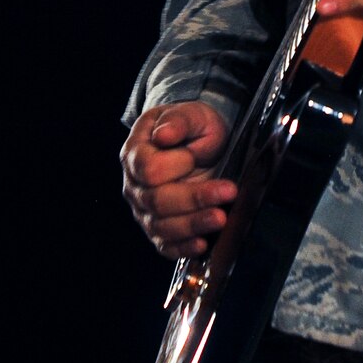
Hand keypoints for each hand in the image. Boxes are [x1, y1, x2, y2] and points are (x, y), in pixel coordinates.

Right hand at [120, 101, 235, 259]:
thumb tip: (163, 135)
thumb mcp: (192, 114)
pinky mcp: (159, 229)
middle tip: (228, 191)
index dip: (173, 166)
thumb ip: (179, 121)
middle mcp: (135, 184)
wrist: (199, 143)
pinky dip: (183, 247)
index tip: (194, 156)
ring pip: (162, 226)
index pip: (148, 168)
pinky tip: (202, 244)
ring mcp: (144, 209)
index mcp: (136, 151)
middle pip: (156, 200)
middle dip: (194, 198)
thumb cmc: (193, 128)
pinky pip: (166, 245)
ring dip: (194, 224)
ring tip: (221, 218)